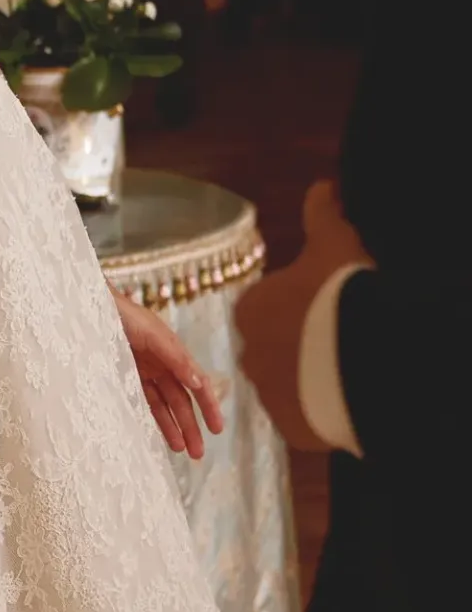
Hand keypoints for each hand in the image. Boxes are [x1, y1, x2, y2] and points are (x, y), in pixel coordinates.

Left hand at [116, 294, 224, 457]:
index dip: (209, 407)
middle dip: (192, 427)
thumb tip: (199, 383)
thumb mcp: (153, 335)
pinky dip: (153, 418)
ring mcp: (145, 373)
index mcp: (175, 353)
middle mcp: (163, 365)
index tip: (218, 430)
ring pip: (165, 406)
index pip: (199, 385)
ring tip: (181, 450)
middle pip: (182, 402)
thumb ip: (176, 358)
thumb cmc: (125, 315)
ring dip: (174, 428)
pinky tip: (160, 435)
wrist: (92, 308)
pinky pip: (145, 402)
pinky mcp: (127, 378)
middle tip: (198, 454)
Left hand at [233, 179, 370, 450]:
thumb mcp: (335, 241)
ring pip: (288, 387)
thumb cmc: (342, 291)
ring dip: (309, 381)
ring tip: (345, 371)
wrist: (363, 352)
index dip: (299, 310)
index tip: (327, 312)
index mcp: (251, 309)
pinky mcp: (289, 427)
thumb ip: (322, 213)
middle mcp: (248, 353)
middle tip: (337, 343)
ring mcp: (267, 393)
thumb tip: (323, 185)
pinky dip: (320, 411)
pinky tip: (345, 397)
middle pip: (274, 350)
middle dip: (299, 348)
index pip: (268, 310)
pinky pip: (303, 419)